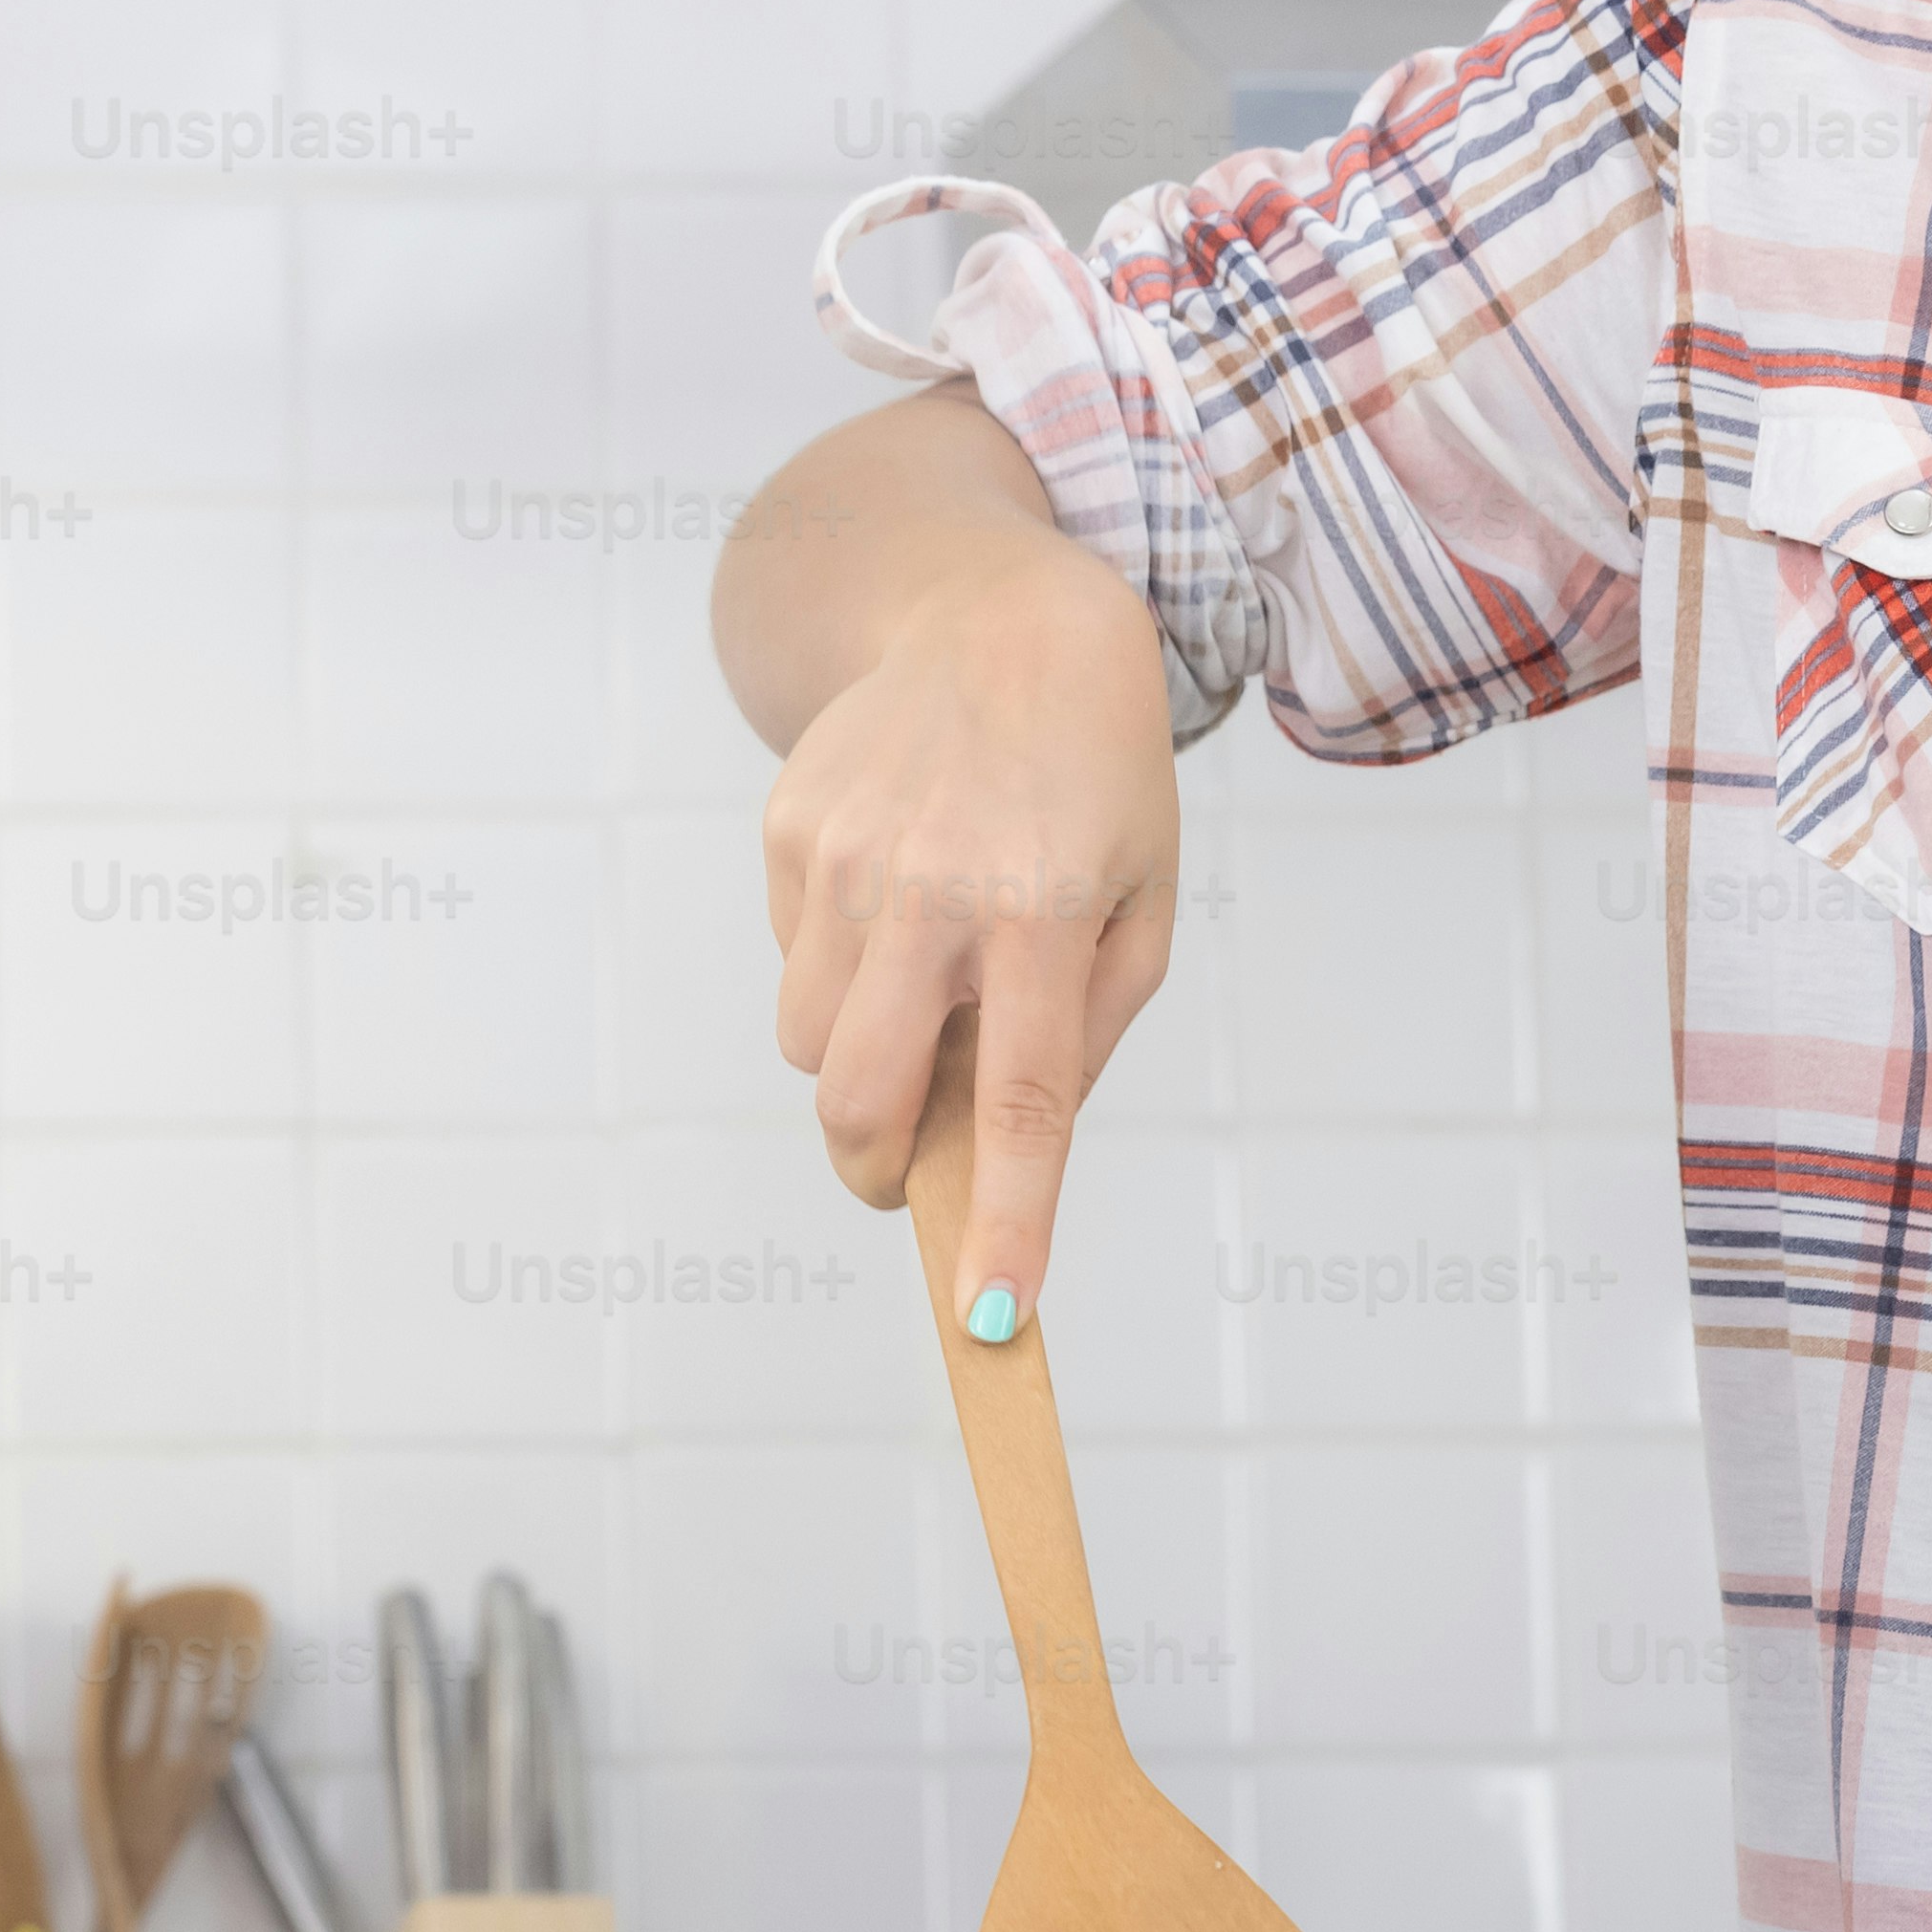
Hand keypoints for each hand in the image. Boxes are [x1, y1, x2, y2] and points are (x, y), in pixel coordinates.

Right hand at [759, 539, 1181, 1325]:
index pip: (1019, 1100)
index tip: (990, 1314)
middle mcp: (933, 886)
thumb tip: (998, 1145)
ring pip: (809, 1043)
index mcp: (1045, 912)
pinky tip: (895, 893)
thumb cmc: (1094, 780)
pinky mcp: (788, 828)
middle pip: (859, 1095)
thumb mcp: (1143, 902)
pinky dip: (839, 968)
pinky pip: (793, 959)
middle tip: (906, 1175)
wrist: (1001, 617)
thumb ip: (1085, 1032)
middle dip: (875, 1169)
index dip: (1004, 1217)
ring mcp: (844, 855)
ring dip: (858, 1059)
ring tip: (921, 987)